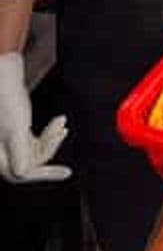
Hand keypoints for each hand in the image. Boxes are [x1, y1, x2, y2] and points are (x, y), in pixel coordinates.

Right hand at [0, 52, 70, 183]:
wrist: (3, 76)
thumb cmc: (6, 101)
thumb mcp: (15, 129)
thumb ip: (19, 152)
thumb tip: (23, 174)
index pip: (22, 173)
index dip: (45, 174)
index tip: (68, 173)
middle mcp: (2, 152)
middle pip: (32, 162)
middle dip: (50, 146)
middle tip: (63, 130)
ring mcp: (10, 142)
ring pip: (37, 151)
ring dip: (52, 137)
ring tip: (61, 120)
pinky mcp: (18, 133)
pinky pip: (37, 142)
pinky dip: (49, 133)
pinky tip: (59, 122)